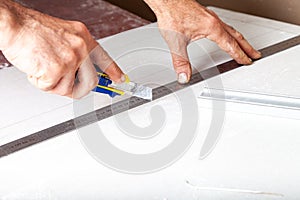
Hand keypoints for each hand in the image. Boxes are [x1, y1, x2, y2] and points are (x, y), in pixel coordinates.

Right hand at [0, 1, 123, 98]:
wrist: (13, 24)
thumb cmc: (33, 30)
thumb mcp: (64, 35)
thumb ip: (76, 52)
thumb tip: (81, 72)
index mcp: (83, 38)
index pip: (105, 58)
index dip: (114, 72)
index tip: (120, 80)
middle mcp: (80, 48)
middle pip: (90, 82)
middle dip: (79, 89)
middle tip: (68, 86)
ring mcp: (70, 59)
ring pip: (68, 88)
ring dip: (53, 84)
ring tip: (42, 67)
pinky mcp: (56, 70)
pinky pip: (51, 88)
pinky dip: (41, 83)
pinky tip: (35, 68)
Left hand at [144, 0, 261, 83]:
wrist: (166, 1)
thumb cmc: (172, 15)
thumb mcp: (176, 43)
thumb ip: (181, 62)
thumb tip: (184, 76)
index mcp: (212, 28)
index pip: (230, 45)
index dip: (239, 55)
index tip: (246, 61)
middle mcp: (214, 21)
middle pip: (236, 36)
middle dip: (246, 47)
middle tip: (254, 54)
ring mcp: (210, 17)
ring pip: (230, 29)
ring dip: (239, 39)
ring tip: (244, 46)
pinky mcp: (204, 15)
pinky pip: (222, 25)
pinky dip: (228, 32)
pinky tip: (223, 35)